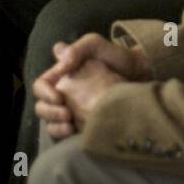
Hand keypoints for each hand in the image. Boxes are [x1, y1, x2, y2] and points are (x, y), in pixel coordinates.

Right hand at [34, 35, 149, 139]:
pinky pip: (64, 137)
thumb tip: (60, 60)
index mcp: (62, 75)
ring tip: (71, 126)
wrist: (141, 76)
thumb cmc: (118, 58)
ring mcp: (72, 111)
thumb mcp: (96, 45)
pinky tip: (76, 134)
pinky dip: (65, 137)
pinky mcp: (82, 126)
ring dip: (55, 127)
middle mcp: (63, 94)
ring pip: (50, 124)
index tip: (59, 97)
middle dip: (49, 113)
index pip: (41, 85)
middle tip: (67, 114)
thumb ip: (77, 49)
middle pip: (42, 107)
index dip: (44, 93)